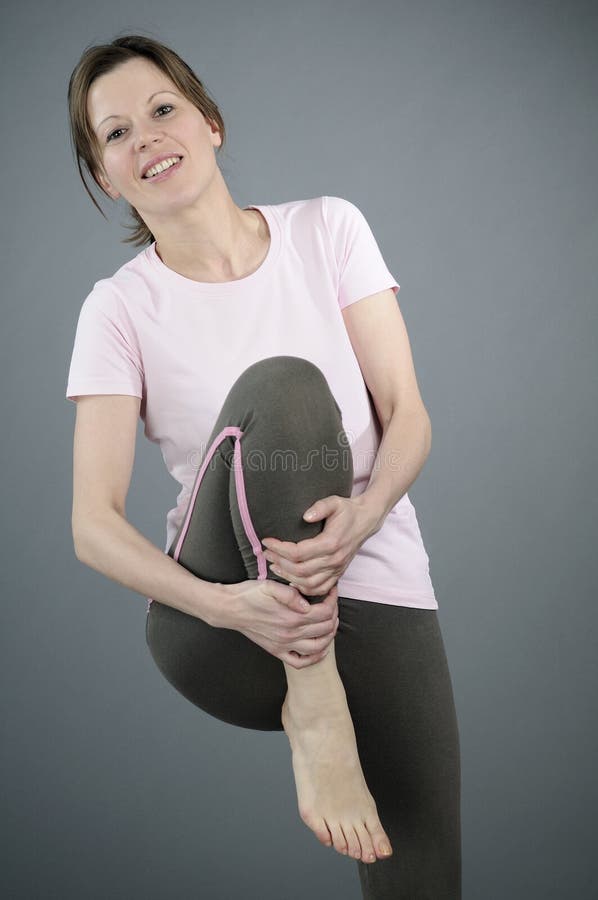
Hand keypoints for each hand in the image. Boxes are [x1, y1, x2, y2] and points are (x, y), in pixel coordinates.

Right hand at [220, 580, 339, 668]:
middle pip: (325, 628)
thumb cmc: (249, 594)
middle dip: (334, 614)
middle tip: (331, 603)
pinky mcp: (277, 651)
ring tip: (330, 622)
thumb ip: (290, 594)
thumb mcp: (269, 586)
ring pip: (318, 647)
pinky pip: (301, 662)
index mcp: (291, 616)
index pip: (325, 612)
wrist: (230, 609)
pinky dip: (315, 657)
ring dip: (329, 635)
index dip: (333, 600)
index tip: (331, 591)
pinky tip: (320, 648)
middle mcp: (290, 634)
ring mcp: (284, 645)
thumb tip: (306, 604)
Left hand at [261, 495, 376, 596]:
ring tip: (274, 566)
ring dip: (288, 577)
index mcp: (331, 543)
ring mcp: (337, 569)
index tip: (267, 541)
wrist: (365, 521)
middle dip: (279, 562)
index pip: (298, 552)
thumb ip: (320, 507)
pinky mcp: (338, 573)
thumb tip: (305, 516)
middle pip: (299, 570)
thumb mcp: (335, 501)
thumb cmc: (347, 510)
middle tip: (266, 553)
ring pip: (308, 583)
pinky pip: (320, 589)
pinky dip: (304, 588)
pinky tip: (292, 580)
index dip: (279, 549)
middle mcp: (334, 559)